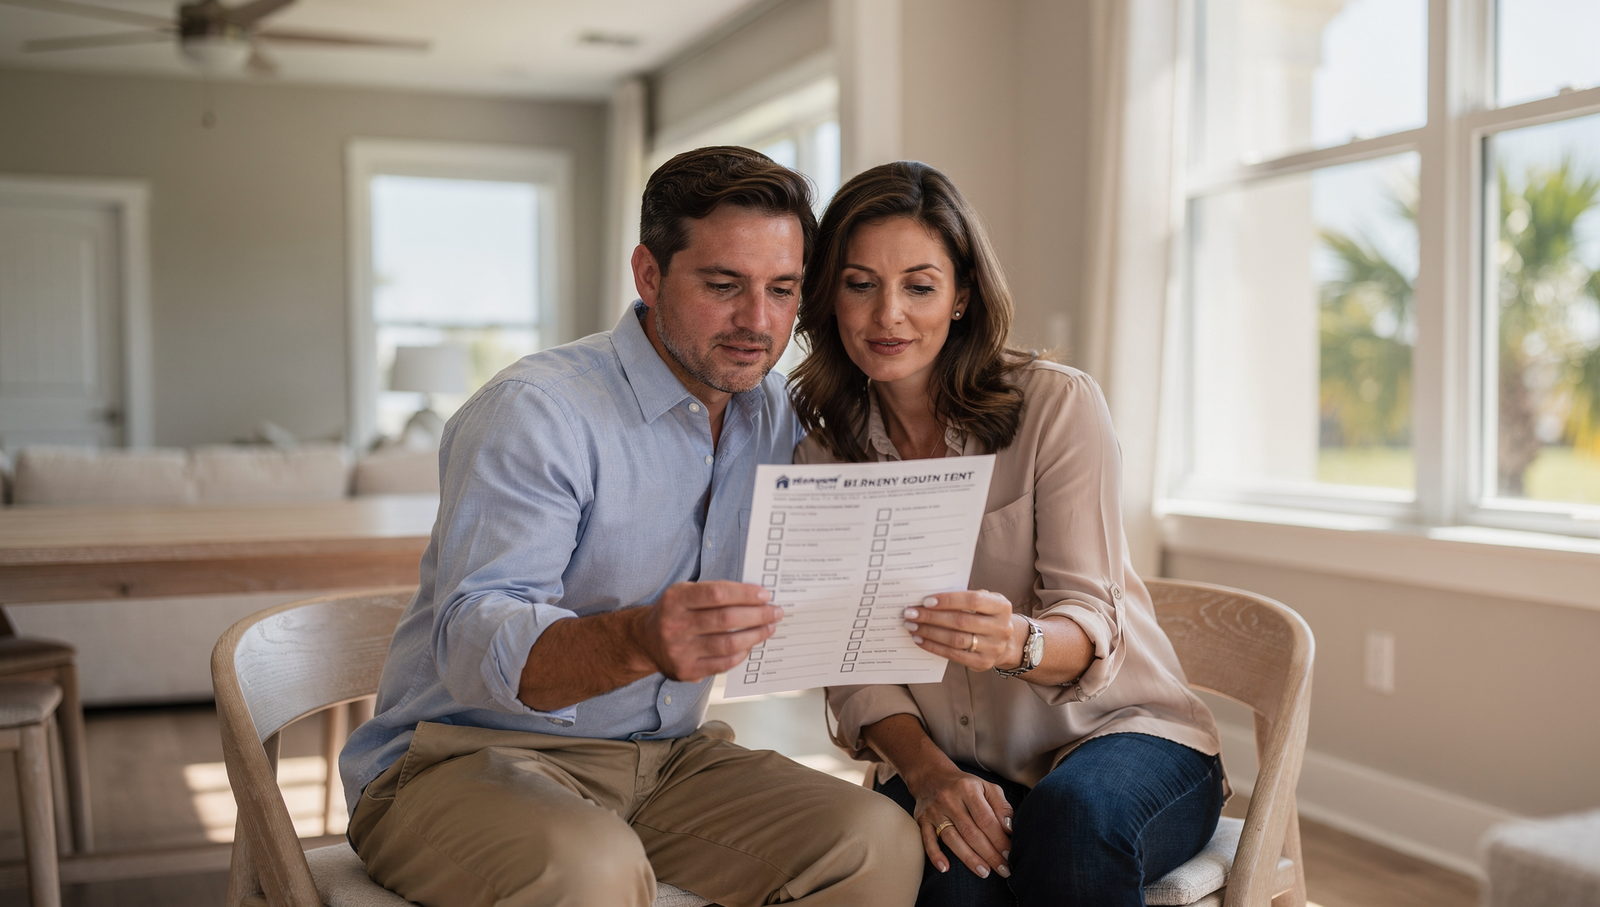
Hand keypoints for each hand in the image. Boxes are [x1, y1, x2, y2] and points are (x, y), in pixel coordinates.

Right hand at [634, 581, 782, 681]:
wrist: (645, 641)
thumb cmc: (675, 612)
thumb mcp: (685, 593)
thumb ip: (714, 593)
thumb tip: (756, 597)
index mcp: (676, 599)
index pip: (717, 593)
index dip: (745, 594)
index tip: (765, 595)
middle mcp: (675, 625)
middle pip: (726, 619)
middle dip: (757, 615)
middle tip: (775, 612)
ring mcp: (680, 650)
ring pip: (727, 644)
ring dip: (755, 635)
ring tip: (769, 628)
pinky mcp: (686, 671)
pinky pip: (722, 663)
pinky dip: (741, 653)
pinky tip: (750, 645)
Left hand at [902, 590, 1023, 671]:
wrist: (1006, 642)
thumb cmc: (986, 615)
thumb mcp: (985, 601)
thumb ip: (964, 598)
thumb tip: (929, 599)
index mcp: (1002, 607)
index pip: (973, 600)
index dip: (948, 600)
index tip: (926, 601)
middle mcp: (1001, 628)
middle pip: (961, 621)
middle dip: (932, 617)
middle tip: (911, 613)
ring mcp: (994, 647)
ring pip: (956, 639)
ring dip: (930, 632)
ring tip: (912, 626)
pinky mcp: (983, 663)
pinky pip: (954, 655)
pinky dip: (934, 647)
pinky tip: (920, 640)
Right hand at [908, 763, 1012, 878]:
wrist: (930, 775)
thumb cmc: (965, 785)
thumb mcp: (986, 787)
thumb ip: (1001, 806)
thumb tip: (1009, 829)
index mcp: (968, 789)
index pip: (986, 819)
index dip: (999, 839)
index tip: (1009, 854)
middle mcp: (949, 799)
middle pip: (971, 832)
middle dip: (989, 854)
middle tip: (1003, 869)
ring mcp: (934, 811)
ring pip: (951, 838)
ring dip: (969, 858)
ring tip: (984, 873)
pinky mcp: (922, 820)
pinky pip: (927, 840)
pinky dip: (935, 855)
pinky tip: (945, 868)